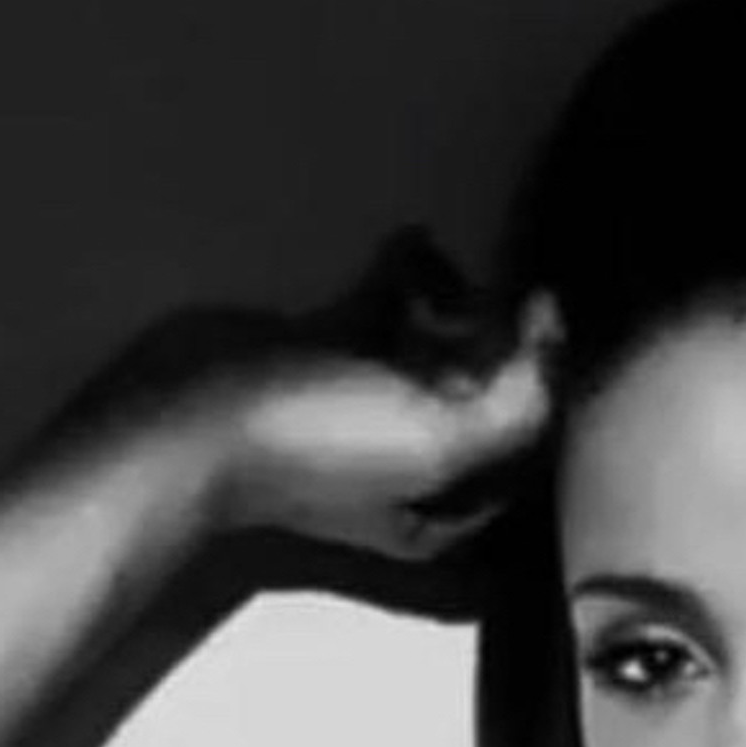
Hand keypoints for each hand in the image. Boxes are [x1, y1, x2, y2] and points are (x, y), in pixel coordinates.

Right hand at [207, 228, 565, 562]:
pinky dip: (405, 273)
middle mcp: (419, 461)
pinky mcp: (333, 350)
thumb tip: (552, 336)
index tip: (548, 320)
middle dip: (506, 344)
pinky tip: (412, 240)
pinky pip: (387, 306)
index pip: (529, 449)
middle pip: (492, 397)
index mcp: (450, 506)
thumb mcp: (441, 444)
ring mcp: (372, 404)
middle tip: (509, 288)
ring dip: (458, 301)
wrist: (193, 417)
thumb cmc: (321, 445)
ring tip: (451, 270)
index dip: (550, 387)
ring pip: (442, 346)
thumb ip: (516, 403)